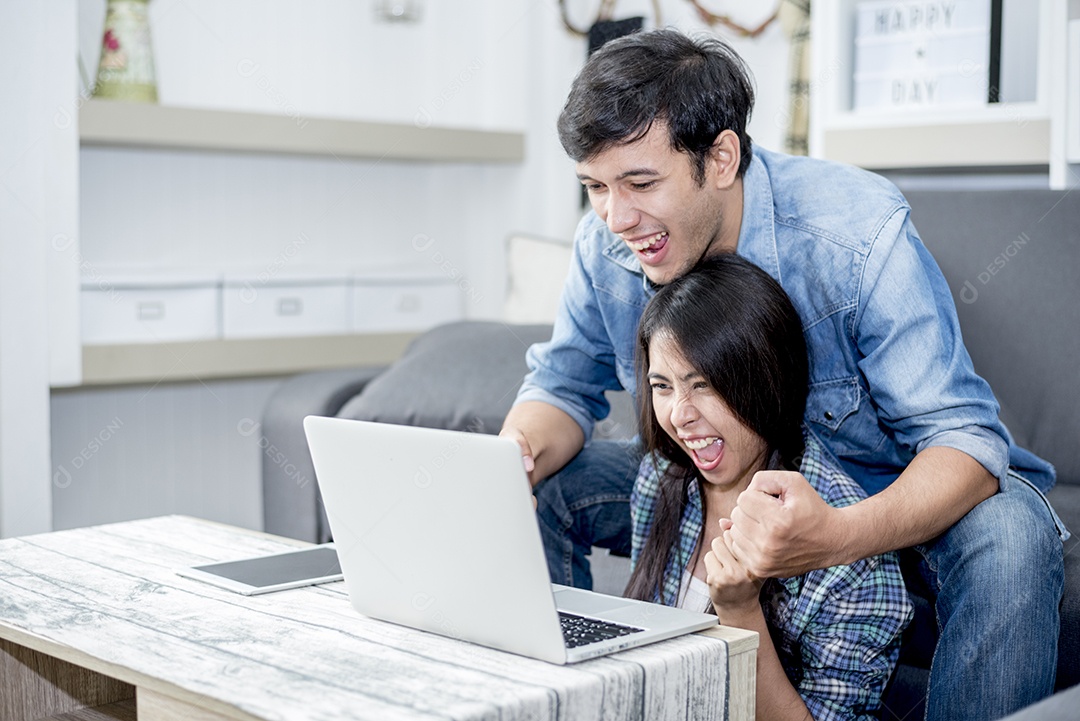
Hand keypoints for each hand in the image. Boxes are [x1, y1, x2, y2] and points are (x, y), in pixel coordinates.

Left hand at [704, 519, 762, 618]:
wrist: (739, 608)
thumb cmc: (747, 581)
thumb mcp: (751, 559)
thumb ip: (739, 538)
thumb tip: (721, 521)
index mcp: (760, 561)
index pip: (743, 534)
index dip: (739, 539)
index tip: (742, 550)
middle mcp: (748, 568)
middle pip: (729, 536)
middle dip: (728, 544)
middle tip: (734, 561)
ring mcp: (732, 575)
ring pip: (717, 544)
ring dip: (718, 553)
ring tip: (727, 566)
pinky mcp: (717, 579)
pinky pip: (709, 556)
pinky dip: (711, 563)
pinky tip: (720, 574)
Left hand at [726, 470, 847, 577]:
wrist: (831, 541)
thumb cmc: (811, 508)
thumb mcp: (793, 482)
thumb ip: (763, 479)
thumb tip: (742, 496)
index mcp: (777, 521)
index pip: (743, 499)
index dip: (757, 495)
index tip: (773, 501)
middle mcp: (768, 544)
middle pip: (736, 515)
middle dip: (750, 509)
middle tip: (770, 513)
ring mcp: (763, 560)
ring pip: (734, 532)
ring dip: (747, 525)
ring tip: (767, 525)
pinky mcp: (761, 570)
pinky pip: (737, 548)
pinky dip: (746, 540)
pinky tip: (763, 537)